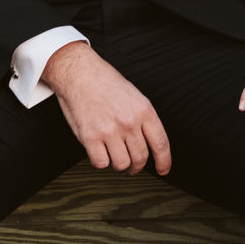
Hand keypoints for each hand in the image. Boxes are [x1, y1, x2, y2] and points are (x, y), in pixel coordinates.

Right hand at [42, 41, 171, 174]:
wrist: (80, 73)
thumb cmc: (105, 82)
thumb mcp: (134, 96)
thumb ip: (143, 119)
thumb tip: (149, 142)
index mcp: (143, 110)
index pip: (160, 143)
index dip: (164, 161)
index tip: (163, 169)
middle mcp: (129, 122)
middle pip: (141, 157)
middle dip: (137, 166)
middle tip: (133, 166)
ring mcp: (110, 131)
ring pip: (122, 164)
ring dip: (118, 164)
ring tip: (114, 155)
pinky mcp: (90, 137)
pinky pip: (101, 163)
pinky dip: (101, 161)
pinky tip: (99, 150)